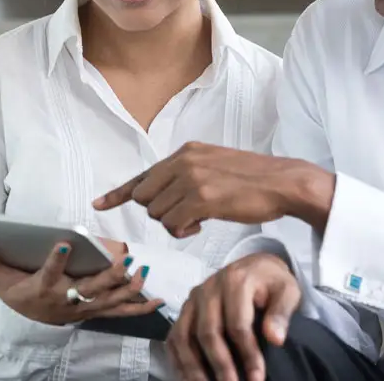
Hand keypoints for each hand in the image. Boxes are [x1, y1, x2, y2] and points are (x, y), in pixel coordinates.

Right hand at [0, 238, 161, 324]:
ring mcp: (85, 308)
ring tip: (142, 273)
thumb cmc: (18, 294)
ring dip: (127, 288)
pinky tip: (160, 299)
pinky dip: (141, 306)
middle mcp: (66, 299)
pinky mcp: (97, 311)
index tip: (64, 243)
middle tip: (122, 261)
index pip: (49, 273)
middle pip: (89, 289)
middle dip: (106, 276)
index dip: (56, 260)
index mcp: (43, 288)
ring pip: (109, 300)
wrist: (30, 322)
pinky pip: (122, 311)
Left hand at [93, 142, 334, 237]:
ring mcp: (191, 179)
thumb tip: (166, 197)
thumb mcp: (215, 167)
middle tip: (186, 216)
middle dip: (160, 213)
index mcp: (186, 152)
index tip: (100, 203)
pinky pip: (173, 224)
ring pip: (158, 214)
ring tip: (200, 220)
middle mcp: (184, 161)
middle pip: (146, 198)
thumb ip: (188, 176)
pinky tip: (202, 226)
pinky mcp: (201, 198)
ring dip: (175, 225)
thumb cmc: (255, 181)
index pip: (143, 175)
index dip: (119, 193)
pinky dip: (184, 231)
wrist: (284, 182)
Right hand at [166, 253, 299, 380]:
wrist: (255, 268)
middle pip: (208, 332)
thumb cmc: (271, 283)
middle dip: (221, 365)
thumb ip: (282, 313)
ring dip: (194, 368)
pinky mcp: (185, 310)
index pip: (237, 324)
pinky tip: (189, 379)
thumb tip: (275, 338)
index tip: (256, 378)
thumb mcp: (287, 291)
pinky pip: (174, 337)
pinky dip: (179, 361)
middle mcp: (208, 289)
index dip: (247, 354)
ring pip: (184, 337)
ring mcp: (192, 300)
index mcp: (235, 281)